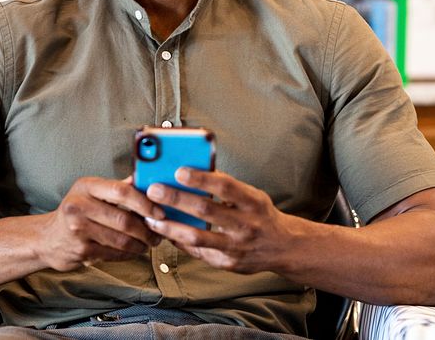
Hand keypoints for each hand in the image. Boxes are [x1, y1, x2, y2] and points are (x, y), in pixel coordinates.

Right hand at [36, 176, 165, 271]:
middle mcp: (79, 206)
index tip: (160, 213)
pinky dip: (128, 254)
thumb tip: (144, 179)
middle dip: (146, 230)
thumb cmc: (76, 211)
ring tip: (149, 244)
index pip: (121, 191)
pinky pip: (113, 254)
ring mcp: (78, 229)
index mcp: (86, 186)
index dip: (145, 203)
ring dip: (140, 244)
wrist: (47, 238)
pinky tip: (133, 251)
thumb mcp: (91, 192)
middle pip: (123, 219)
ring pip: (121, 240)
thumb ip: (117, 188)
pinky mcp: (80, 250)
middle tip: (158, 234)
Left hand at [144, 168, 307, 273]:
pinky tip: (166, 233)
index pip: (226, 187)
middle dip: (176, 199)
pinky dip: (180, 242)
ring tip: (151, 218)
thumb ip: (226, 187)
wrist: (283, 247)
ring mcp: (236, 247)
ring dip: (170, 227)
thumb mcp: (252, 195)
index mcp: (253, 202)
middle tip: (153, 190)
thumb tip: (192, 173)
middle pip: (206, 211)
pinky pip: (198, 252)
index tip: (179, 171)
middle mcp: (246, 225)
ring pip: (197, 237)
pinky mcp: (228, 263)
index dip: (202, 179)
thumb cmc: (260, 214)